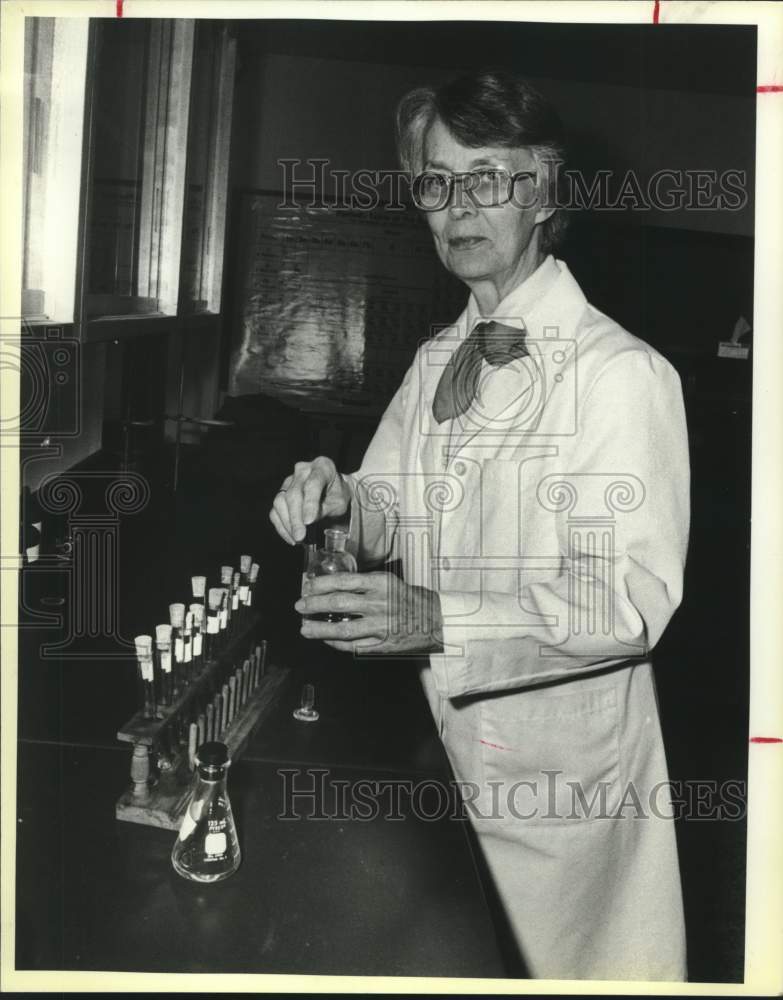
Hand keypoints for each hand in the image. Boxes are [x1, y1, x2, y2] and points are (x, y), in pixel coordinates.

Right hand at [269, 456, 351, 543]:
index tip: (309, 521)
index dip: (310, 504)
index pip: (313, 484)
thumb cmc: (338, 495)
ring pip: (280, 501)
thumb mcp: (340, 502)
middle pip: (294, 494)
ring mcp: (289, 481)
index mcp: (322, 466)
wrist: (333, 492)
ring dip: (287, 523)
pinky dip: (281, 526)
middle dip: (296, 518)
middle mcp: (303, 470)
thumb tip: (308, 521)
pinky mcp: (281, 493)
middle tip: (300, 536)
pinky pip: (275, 511)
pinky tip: (290, 537)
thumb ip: (326, 508)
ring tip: (297, 538)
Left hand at [295, 571, 443, 654]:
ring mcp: (381, 626)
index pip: (344, 581)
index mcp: (381, 584)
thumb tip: (333, 587)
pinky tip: (327, 641)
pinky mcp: (382, 645)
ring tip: (305, 628)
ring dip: (320, 630)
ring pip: (343, 629)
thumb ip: (365, 585)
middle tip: (300, 606)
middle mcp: (379, 604)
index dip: (321, 584)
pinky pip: (354, 646)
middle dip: (314, 605)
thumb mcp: (390, 583)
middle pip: (338, 604)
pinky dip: (337, 644)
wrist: (438, 620)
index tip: (308, 586)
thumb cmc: (412, 599)